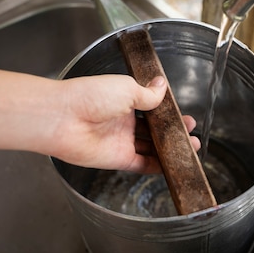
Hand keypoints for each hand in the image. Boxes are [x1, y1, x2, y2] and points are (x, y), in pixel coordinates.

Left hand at [49, 75, 198, 173]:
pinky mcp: (118, 159)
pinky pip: (142, 164)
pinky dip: (158, 165)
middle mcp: (123, 121)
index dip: (168, 111)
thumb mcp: (126, 88)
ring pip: (151, 147)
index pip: (151, 107)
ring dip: (170, 148)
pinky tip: (172, 164)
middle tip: (190, 130)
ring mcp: (121, 141)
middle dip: (173, 130)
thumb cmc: (89, 96)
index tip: (183, 113)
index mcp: (124, 100)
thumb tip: (162, 86)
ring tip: (190, 146)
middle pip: (153, 129)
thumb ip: (148, 94)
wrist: (63, 118)